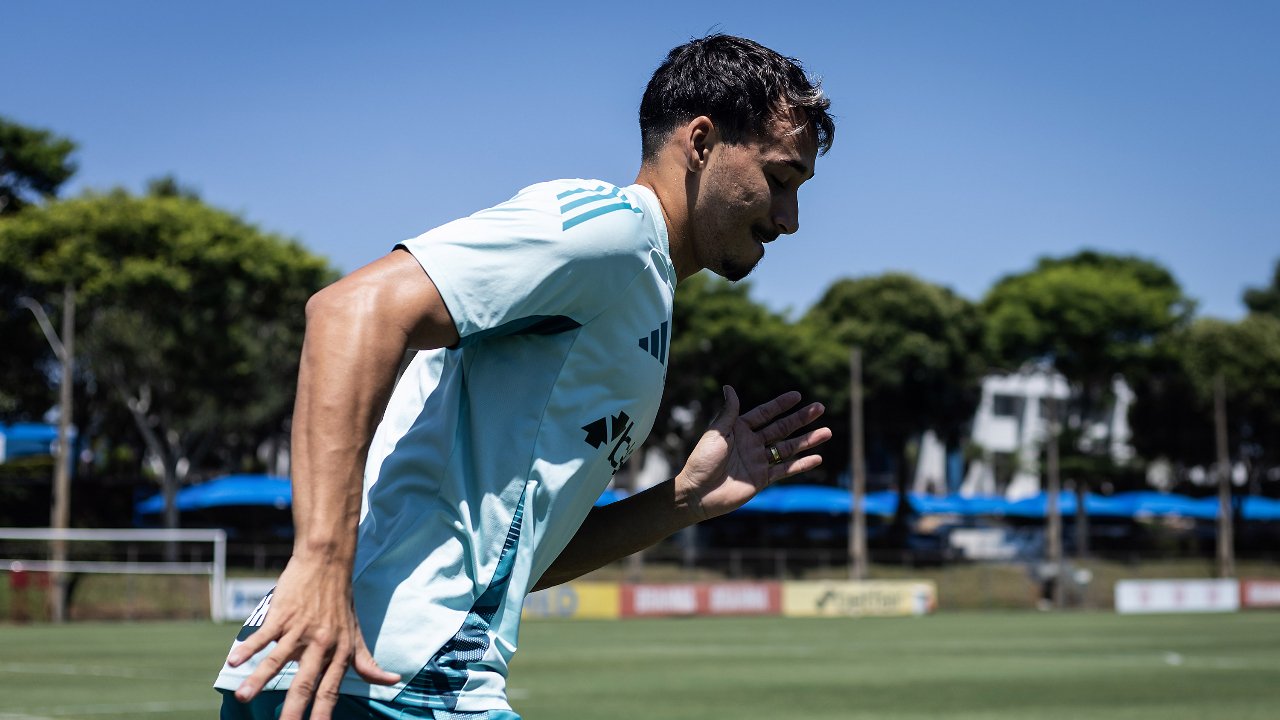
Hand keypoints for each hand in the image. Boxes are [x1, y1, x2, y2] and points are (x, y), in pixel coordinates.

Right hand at [226, 555, 399, 719]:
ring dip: (259, 679)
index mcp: (340, 652)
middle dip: (292, 709)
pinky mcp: (284, 614)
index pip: (330, 690)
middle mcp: (321, 644)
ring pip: (278, 658)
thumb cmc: (341, 602)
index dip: (322, 714)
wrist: (328, 562)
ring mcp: (300, 628)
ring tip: (243, 698)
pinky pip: (265, 634)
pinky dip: (249, 647)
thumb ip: (368, 663)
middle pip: (304, 682)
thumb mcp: (357, 634)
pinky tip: (234, 660)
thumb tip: (392, 682)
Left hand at [676, 385, 831, 520]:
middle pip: (782, 428)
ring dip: (807, 440)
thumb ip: (729, 412)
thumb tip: (730, 387)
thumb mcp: (717, 432)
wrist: (698, 492)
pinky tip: (817, 458)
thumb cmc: (703, 460)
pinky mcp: (762, 479)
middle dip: (801, 419)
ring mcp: (758, 461)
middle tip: (820, 408)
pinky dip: (801, 465)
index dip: (781, 405)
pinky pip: (785, 470)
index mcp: (739, 429)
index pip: (765, 413)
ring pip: (788, 448)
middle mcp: (751, 443)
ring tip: (826, 432)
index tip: (797, 396)